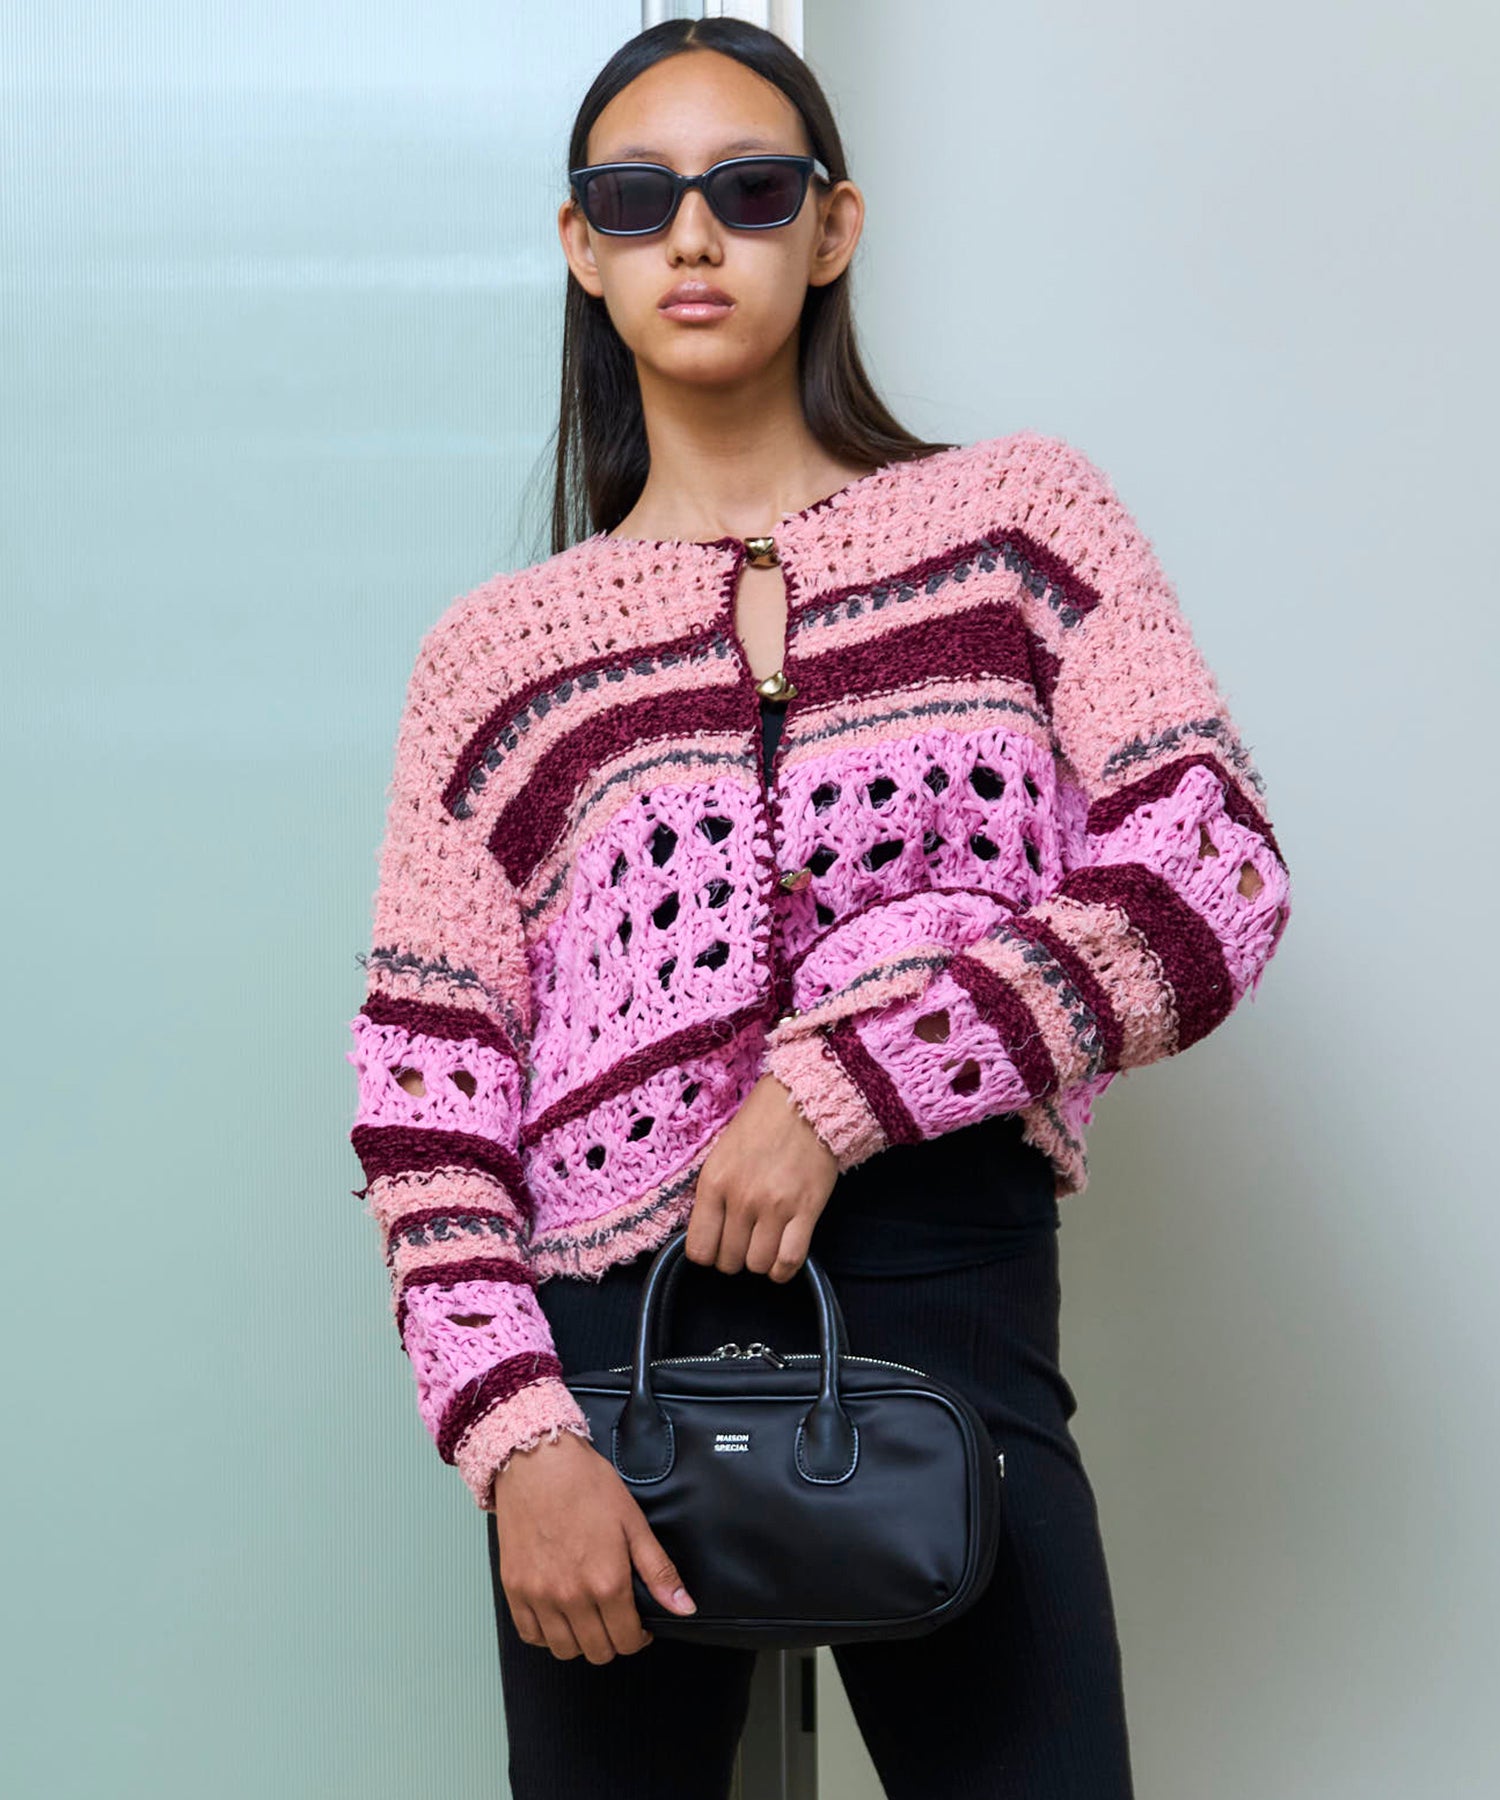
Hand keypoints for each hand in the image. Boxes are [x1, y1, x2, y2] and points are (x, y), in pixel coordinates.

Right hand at [491, 1431, 697, 1661]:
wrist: (538, 1461)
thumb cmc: (586, 1485)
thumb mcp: (633, 1523)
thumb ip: (658, 1571)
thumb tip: (684, 1607)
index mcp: (607, 1582)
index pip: (627, 1641)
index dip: (638, 1637)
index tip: (637, 1622)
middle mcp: (571, 1596)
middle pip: (598, 1652)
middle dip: (613, 1640)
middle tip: (614, 1616)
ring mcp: (539, 1595)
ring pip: (564, 1650)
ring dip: (581, 1640)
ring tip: (587, 1615)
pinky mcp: (514, 1589)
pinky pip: (531, 1635)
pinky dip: (546, 1634)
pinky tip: (558, 1614)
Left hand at [685, 1073, 838, 1279]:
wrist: (806, 1100)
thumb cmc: (761, 1123)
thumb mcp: (721, 1153)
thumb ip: (713, 1194)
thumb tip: (709, 1234)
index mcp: (714, 1183)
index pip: (699, 1249)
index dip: (709, 1254)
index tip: (718, 1245)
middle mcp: (741, 1199)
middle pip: (729, 1262)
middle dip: (735, 1258)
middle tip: (745, 1242)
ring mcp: (775, 1207)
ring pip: (759, 1265)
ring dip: (761, 1262)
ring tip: (766, 1244)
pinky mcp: (806, 1210)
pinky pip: (790, 1260)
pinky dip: (784, 1268)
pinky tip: (783, 1258)